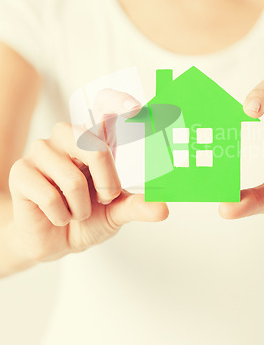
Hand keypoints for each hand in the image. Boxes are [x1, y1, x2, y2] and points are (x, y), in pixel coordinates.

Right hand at [8, 89, 168, 262]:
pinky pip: (49, 196)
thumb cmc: (88, 217)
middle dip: (107, 181)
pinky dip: (61, 215)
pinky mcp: (21, 171)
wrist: (56, 241)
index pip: (104, 108)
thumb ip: (138, 206)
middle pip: (94, 146)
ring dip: (80, 208)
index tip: (136, 107)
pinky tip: (57, 215)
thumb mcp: (117, 212)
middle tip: (104, 197)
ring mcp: (41, 151)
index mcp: (94, 139)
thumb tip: (163, 208)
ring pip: (72, 179)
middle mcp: (68, 137)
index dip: (119, 103)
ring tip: (76, 210)